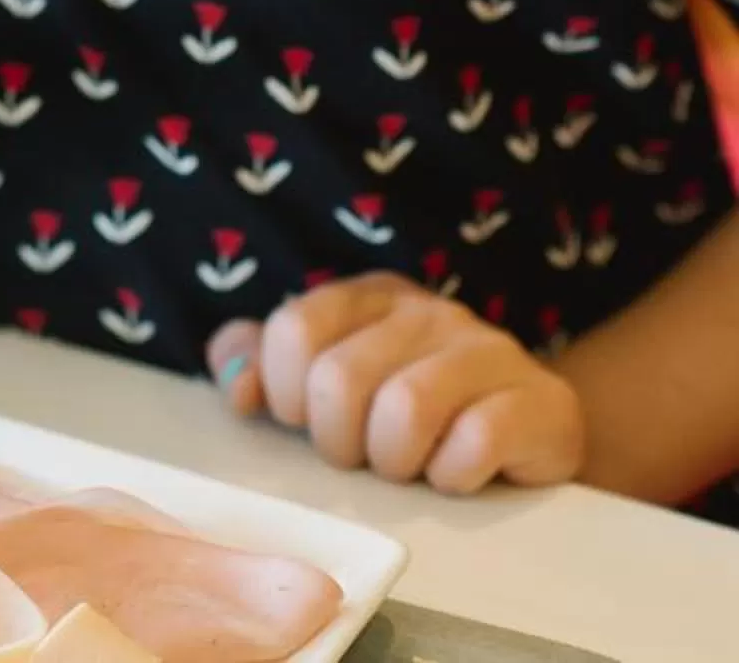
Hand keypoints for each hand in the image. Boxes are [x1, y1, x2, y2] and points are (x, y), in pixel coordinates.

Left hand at [208, 274, 584, 493]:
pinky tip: (458, 473)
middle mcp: (425, 310)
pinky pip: (474, 443)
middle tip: (362, 458)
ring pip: (405, 411)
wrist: (528, 433)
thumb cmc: (412, 412)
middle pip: (339, 380)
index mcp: (369, 297)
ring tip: (409, 466)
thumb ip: (263, 366)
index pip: (294, 331)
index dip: (285, 395)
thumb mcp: (330, 381)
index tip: (307, 424)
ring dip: (395, 463)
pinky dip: (454, 475)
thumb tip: (235, 385)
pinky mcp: (536, 399)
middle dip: (339, 443)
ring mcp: (485, 349)